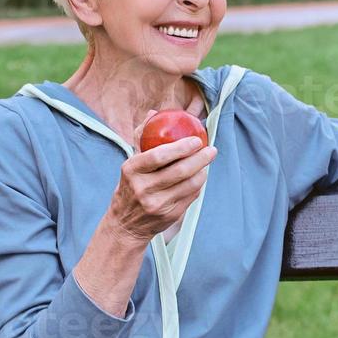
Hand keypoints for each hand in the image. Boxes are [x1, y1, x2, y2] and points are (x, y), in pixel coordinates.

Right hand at [107, 109, 217, 242]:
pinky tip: (201, 175)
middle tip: (211, 149)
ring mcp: (157, 204)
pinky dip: (199, 184)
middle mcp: (143, 188)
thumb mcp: (131, 163)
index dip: (181, 147)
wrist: (125, 224)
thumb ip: (141, 137)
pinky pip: (191, 196)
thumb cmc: (130, 186)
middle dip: (200, 158)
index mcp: (131, 170)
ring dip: (203, 171)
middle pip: (179, 171)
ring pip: (189, 184)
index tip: (196, 140)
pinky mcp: (169, 215)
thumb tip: (153, 113)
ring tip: (208, 160)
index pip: (159, 156)